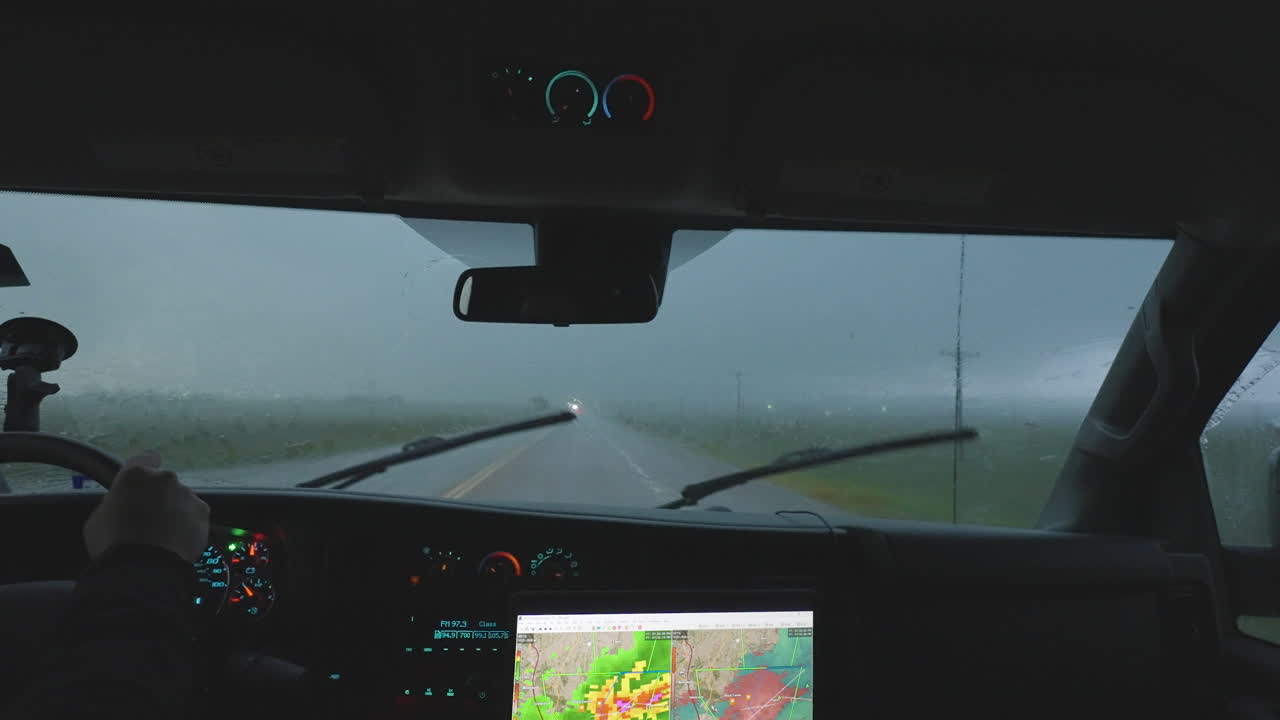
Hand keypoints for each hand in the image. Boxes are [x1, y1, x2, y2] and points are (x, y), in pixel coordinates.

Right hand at [83, 453, 209, 562]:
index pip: (146, 458)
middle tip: (149, 518)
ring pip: (182, 498)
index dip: (145, 469)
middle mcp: (165, 478)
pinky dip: (189, 524)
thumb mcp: (99, 517)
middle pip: (164, 482)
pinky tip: (177, 540)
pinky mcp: (203, 513)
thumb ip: (116, 501)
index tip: (143, 484)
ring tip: (164, 534)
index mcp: (136, 474)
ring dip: (175, 510)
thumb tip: (123, 503)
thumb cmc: (112, 543)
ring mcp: (187, 494)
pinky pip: (194, 514)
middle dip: (159, 495)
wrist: (142, 568)